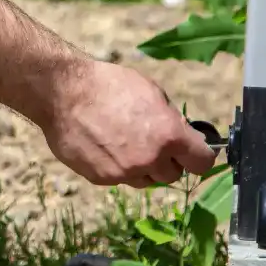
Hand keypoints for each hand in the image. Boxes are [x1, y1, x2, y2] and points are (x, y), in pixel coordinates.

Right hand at [38, 60, 216, 187]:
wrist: (63, 92)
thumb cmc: (108, 85)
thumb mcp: (151, 92)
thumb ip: (170, 120)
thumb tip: (182, 136)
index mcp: (169, 136)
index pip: (202, 163)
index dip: (198, 157)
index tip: (192, 153)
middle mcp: (150, 159)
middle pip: (172, 175)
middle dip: (166, 161)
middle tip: (150, 142)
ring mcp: (124, 172)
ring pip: (145, 180)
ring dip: (142, 168)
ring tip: (123, 144)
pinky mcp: (101, 178)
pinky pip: (119, 179)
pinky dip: (116, 167)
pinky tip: (103, 146)